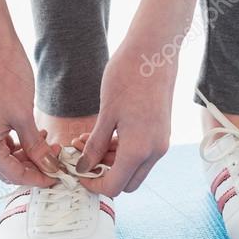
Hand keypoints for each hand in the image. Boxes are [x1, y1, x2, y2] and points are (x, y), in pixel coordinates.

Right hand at [0, 36, 60, 185]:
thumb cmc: (8, 76)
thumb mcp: (25, 116)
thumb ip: (37, 147)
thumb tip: (50, 168)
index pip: (12, 175)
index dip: (38, 178)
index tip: (59, 177)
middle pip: (6, 169)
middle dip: (33, 168)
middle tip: (58, 162)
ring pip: (3, 157)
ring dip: (26, 156)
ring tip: (50, 146)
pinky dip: (17, 144)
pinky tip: (36, 135)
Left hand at [76, 37, 174, 194]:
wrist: (154, 51)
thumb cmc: (127, 77)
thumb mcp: (106, 113)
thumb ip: (95, 145)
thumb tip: (84, 167)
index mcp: (139, 149)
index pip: (114, 186)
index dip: (92, 184)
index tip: (77, 172)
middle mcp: (155, 151)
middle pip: (127, 182)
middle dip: (103, 175)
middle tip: (83, 157)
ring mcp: (161, 142)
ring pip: (134, 167)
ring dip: (112, 161)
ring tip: (88, 139)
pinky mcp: (161, 132)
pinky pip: (141, 152)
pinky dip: (123, 150)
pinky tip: (106, 133)